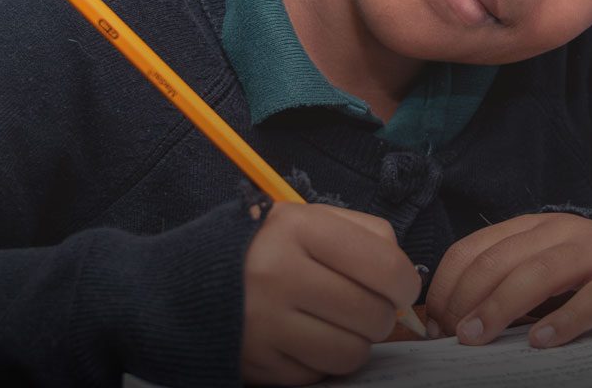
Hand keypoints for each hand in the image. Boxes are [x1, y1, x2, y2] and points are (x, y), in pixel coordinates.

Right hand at [240, 202, 420, 385]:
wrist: (187, 281)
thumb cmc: (266, 247)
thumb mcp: (308, 219)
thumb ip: (365, 236)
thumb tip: (403, 282)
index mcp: (298, 228)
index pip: (386, 267)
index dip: (405, 284)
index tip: (398, 289)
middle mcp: (278, 275)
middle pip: (372, 315)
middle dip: (378, 315)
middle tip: (360, 306)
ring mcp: (264, 324)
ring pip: (351, 353)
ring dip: (353, 341)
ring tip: (334, 323)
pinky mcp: (257, 363)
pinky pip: (319, 373)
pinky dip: (320, 360)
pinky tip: (303, 337)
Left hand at [425, 213, 591, 349]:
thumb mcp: (546, 260)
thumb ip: (508, 277)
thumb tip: (455, 318)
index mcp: (532, 227)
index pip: (474, 248)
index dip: (448, 285)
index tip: (435, 320)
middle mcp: (559, 232)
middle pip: (499, 262)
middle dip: (466, 300)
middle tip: (451, 335)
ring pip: (538, 275)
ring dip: (500, 307)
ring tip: (477, 337)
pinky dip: (564, 322)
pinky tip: (541, 342)